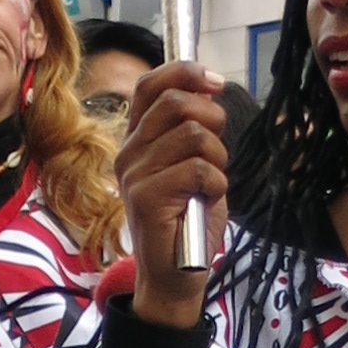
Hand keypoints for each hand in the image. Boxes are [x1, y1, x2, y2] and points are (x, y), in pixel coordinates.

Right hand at [117, 61, 229, 323]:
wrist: (175, 275)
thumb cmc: (187, 219)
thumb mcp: (191, 164)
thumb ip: (193, 129)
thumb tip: (209, 87)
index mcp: (137, 140)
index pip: (150, 85)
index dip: (184, 73)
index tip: (215, 82)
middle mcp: (129, 153)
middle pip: (174, 102)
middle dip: (211, 116)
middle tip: (218, 144)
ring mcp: (134, 175)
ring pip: (192, 135)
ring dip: (217, 157)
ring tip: (210, 183)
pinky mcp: (146, 198)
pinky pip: (198, 169)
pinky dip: (216, 183)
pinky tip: (206, 201)